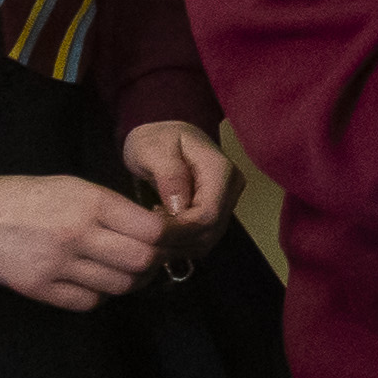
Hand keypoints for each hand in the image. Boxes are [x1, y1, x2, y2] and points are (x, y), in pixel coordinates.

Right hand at [0, 172, 162, 309]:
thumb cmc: (26, 197)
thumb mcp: (73, 187)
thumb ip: (112, 207)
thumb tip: (153, 228)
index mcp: (90, 203)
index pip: (151, 229)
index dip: (167, 237)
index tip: (165, 238)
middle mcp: (77, 234)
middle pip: (141, 261)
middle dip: (153, 262)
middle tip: (149, 259)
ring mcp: (57, 264)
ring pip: (119, 285)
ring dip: (128, 281)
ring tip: (120, 270)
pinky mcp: (39, 288)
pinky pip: (88, 301)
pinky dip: (98, 295)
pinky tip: (92, 281)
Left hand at [115, 119, 235, 232]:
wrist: (166, 136)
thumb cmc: (157, 139)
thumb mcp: (152, 149)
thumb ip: (169, 175)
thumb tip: (180, 207)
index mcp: (220, 169)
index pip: (208, 213)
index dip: (180, 229)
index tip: (149, 228)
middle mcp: (232, 187)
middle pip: (211, 229)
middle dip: (176, 238)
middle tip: (145, 229)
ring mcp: (228, 200)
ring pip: (208, 238)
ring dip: (177, 241)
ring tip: (153, 224)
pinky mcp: (220, 211)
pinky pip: (203, 237)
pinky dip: (181, 240)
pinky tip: (163, 226)